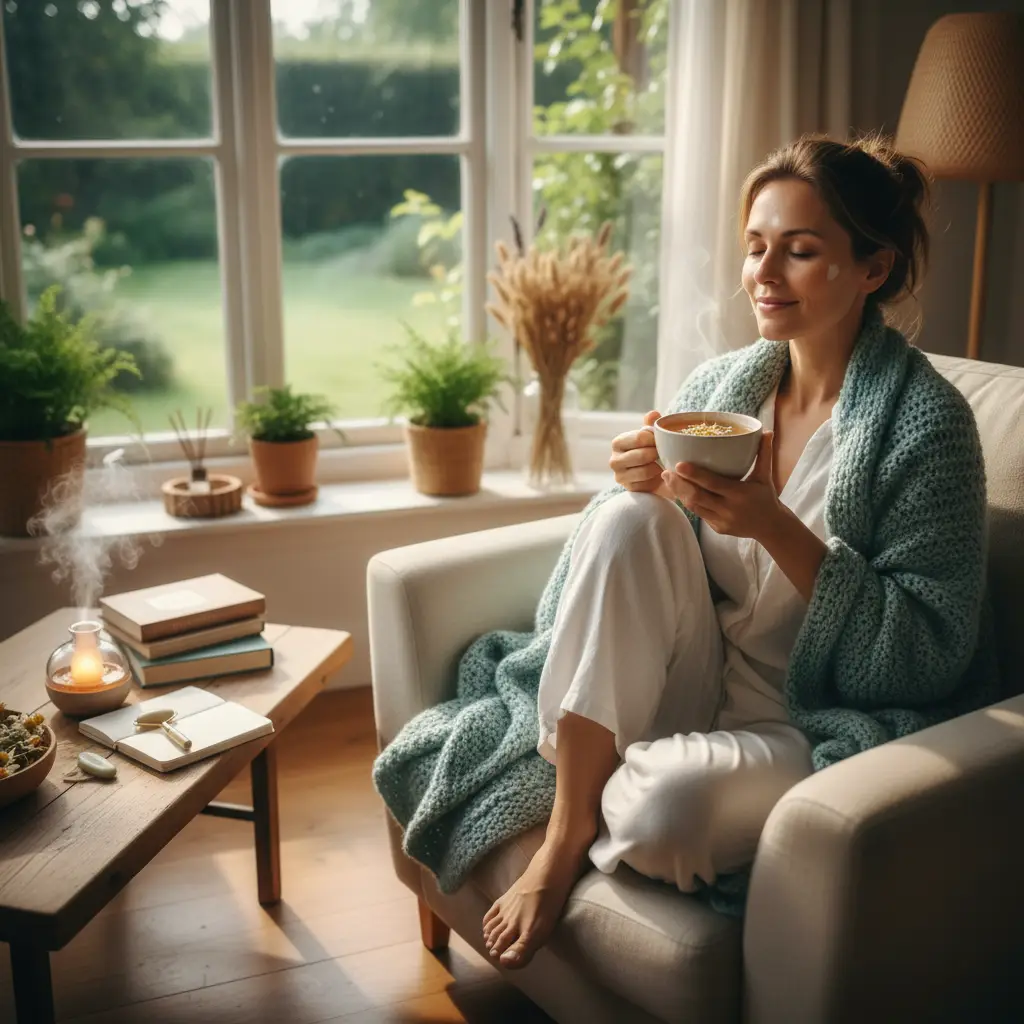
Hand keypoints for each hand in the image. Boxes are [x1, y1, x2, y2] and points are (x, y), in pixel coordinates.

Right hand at [609, 410, 670, 495]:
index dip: (655, 439)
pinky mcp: (629, 489)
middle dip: (657, 454)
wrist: (654, 474)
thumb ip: (651, 424)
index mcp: (618, 443)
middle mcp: (614, 460)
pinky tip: (658, 475)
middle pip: (642, 455)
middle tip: (664, 453)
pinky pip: (647, 484)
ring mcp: (620, 476)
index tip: (662, 440)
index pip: (639, 437)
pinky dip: (655, 480)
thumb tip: (653, 414)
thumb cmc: (651, 450)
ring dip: (658, 467)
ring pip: (645, 471)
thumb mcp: (652, 436)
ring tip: (662, 464)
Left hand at [662, 431, 782, 538]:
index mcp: (739, 494)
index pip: (712, 483)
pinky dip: (688, 502)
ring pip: (694, 507)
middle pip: (696, 496)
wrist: (771, 528)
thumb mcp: (765, 476)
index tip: (678, 464)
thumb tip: (766, 430)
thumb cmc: (766, 497)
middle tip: (666, 471)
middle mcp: (729, 509)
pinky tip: (680, 491)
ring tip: (669, 479)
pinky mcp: (717, 529)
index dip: (694, 474)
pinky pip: (699, 514)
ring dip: (679, 493)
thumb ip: (764, 453)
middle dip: (678, 484)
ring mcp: (721, 521)